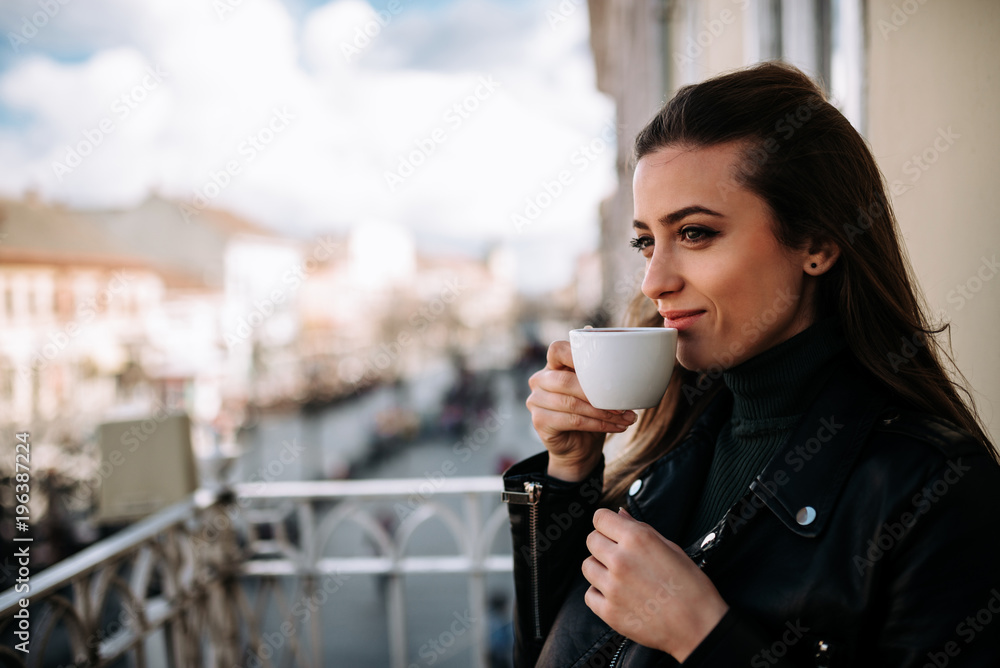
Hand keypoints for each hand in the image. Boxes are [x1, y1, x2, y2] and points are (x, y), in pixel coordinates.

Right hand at [526, 341, 637, 481]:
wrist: (579, 447)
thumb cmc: (590, 412)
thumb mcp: (596, 390)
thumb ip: (600, 372)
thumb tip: (619, 355)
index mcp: (553, 366)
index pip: (558, 350)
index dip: (576, 354)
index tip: (604, 366)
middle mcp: (539, 380)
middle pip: (566, 381)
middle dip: (598, 393)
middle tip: (623, 405)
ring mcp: (535, 401)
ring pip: (572, 403)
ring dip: (603, 413)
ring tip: (626, 418)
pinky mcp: (539, 421)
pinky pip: (573, 420)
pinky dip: (598, 424)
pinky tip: (616, 427)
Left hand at [582, 507, 728, 661]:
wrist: (699, 626)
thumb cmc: (691, 585)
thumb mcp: (671, 547)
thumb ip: (640, 528)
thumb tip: (619, 513)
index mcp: (637, 539)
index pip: (599, 518)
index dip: (606, 523)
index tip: (612, 530)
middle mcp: (620, 560)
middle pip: (591, 540)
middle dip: (603, 543)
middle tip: (620, 555)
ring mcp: (612, 587)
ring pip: (587, 566)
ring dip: (600, 568)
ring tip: (620, 576)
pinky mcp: (609, 612)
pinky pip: (589, 595)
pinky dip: (599, 594)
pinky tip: (616, 595)